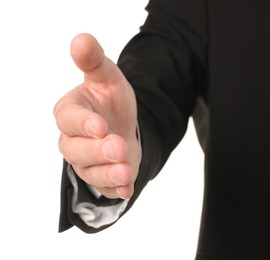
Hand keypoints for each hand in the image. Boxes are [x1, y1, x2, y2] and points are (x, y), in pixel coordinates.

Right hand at [53, 33, 140, 198]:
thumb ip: (94, 62)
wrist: (123, 123)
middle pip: (76, 150)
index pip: (68, 119)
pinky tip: (127, 188)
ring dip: (108, 173)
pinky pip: (106, 187)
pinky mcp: (103, 176)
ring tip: (125, 171)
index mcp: (71, 113)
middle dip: (97, 150)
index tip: (100, 125)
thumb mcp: (107, 77)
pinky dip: (116, 189)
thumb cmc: (110, 101)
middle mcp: (74, 140)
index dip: (83, 123)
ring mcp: (87, 161)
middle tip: (117, 147)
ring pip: (91, 172)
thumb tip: (81, 39)